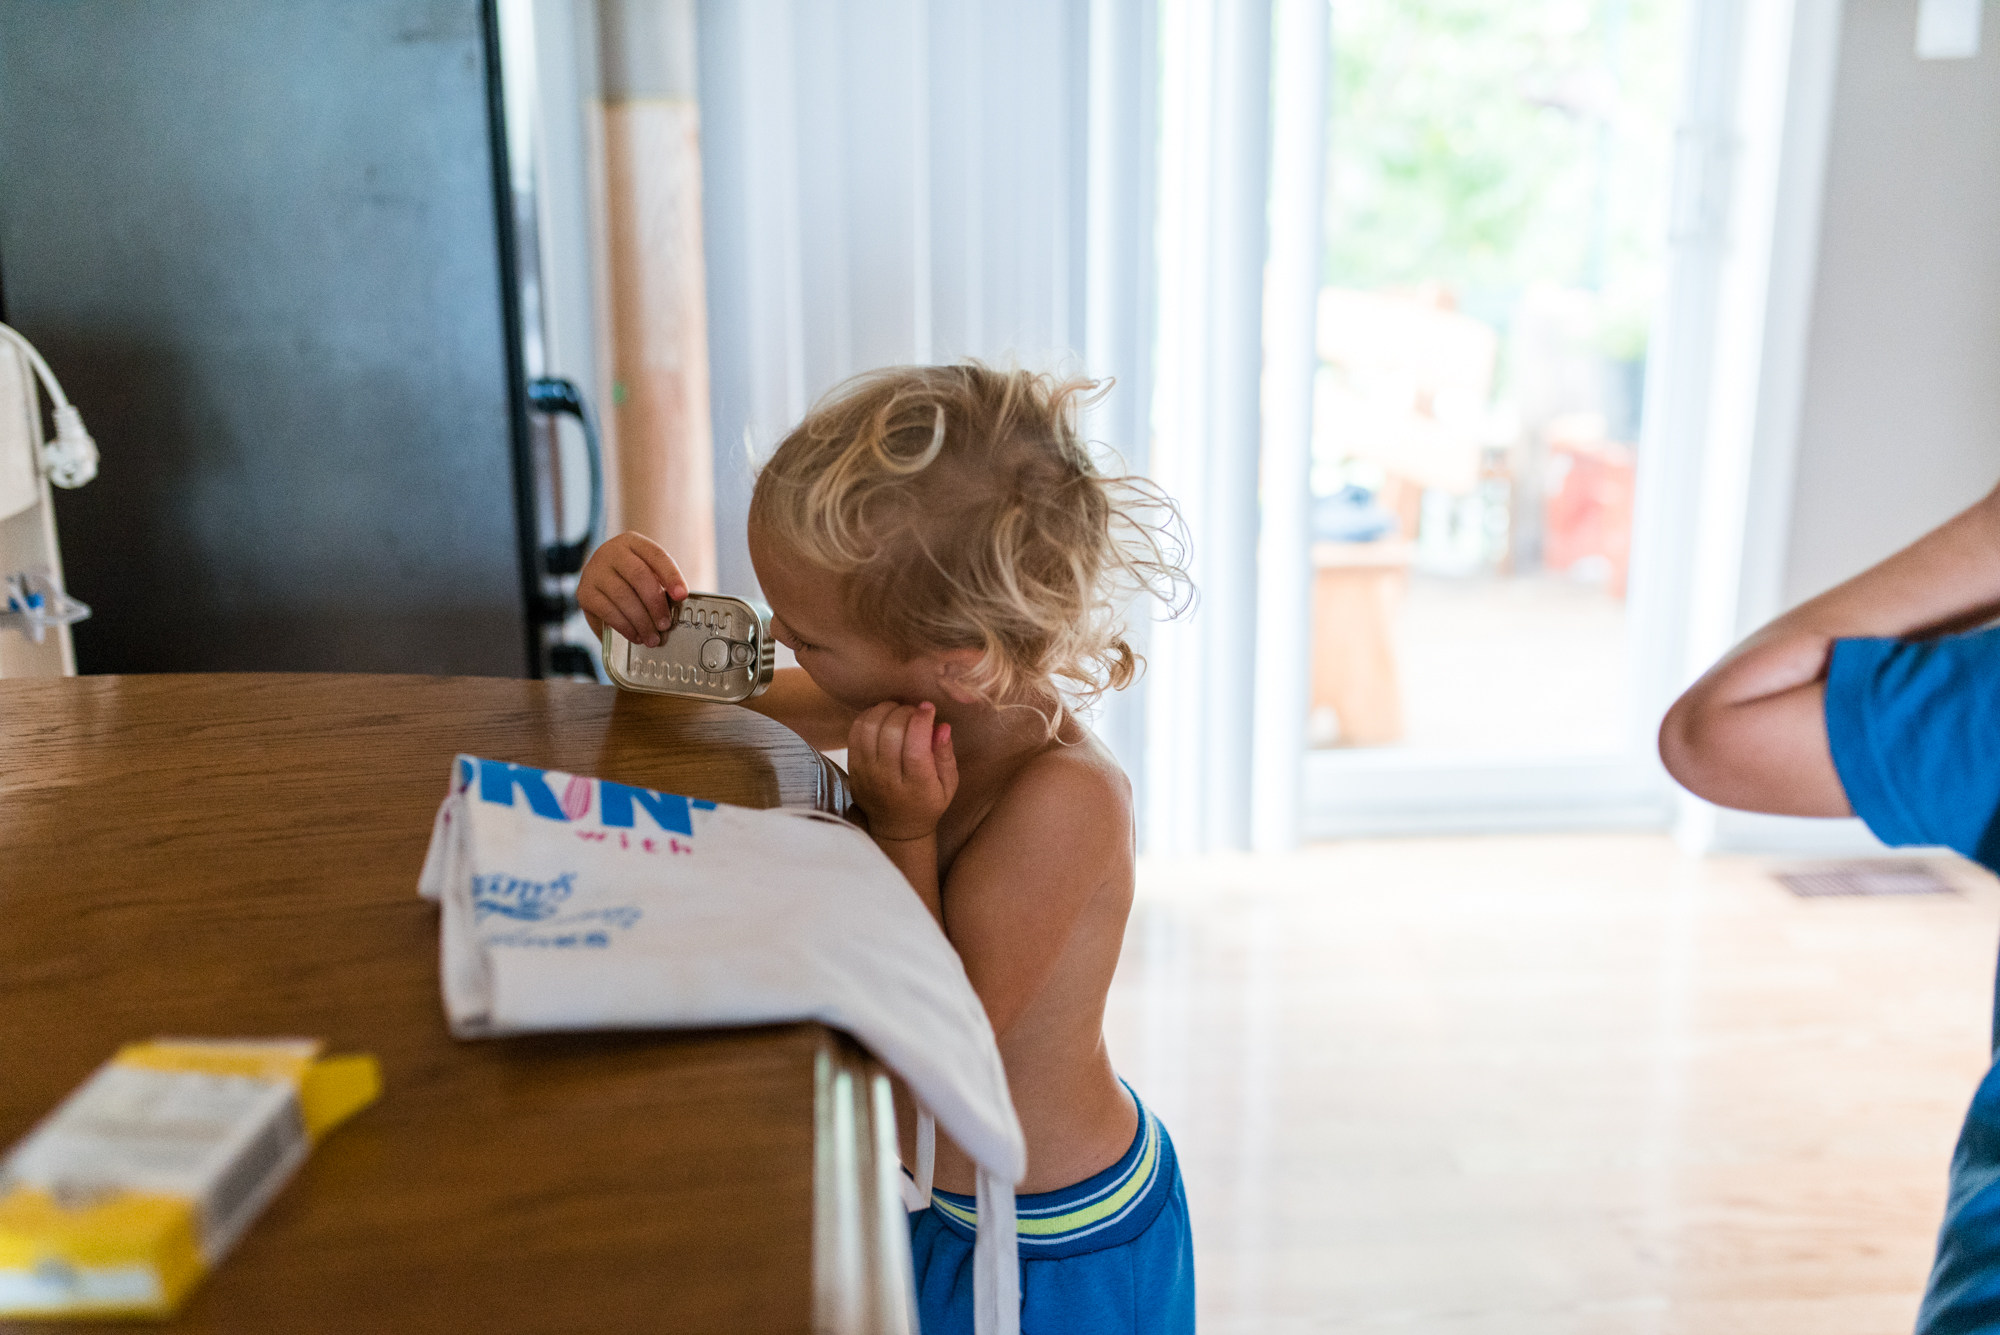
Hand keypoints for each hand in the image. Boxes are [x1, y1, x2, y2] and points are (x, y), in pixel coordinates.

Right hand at [578, 531, 686, 646]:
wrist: (602, 580)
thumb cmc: (632, 579)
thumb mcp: (648, 572)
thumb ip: (661, 584)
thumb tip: (676, 606)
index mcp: (633, 542)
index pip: (656, 555)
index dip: (671, 576)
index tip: (682, 595)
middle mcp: (610, 551)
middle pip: (639, 576)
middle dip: (656, 604)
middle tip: (665, 625)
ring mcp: (594, 571)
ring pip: (623, 596)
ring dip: (641, 621)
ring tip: (652, 637)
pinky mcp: (584, 592)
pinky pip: (607, 611)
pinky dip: (625, 626)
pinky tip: (635, 635)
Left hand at [848, 701, 958, 840]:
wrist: (896, 827)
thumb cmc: (927, 802)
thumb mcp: (948, 785)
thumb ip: (946, 755)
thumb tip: (942, 726)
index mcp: (917, 786)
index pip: (915, 748)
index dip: (921, 721)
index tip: (929, 708)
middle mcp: (888, 780)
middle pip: (891, 733)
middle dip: (905, 712)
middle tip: (915, 711)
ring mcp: (866, 773)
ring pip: (870, 728)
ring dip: (886, 710)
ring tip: (899, 711)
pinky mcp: (853, 768)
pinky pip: (855, 732)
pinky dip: (869, 717)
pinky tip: (883, 718)